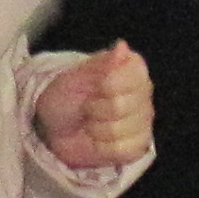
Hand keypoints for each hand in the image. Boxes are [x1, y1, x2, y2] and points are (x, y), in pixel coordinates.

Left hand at [34, 42, 151, 172]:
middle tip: (87, 107)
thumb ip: (102, 63)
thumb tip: (123, 47)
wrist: (54, 127)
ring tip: (91, 123)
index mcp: (134, 70)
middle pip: (121, 107)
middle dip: (94, 109)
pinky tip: (97, 140)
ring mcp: (143, 122)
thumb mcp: (76, 75)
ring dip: (95, 129)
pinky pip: (121, 151)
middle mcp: (144, 95)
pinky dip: (101, 147)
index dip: (107, 85)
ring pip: (118, 131)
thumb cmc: (67, 96)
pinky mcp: (137, 147)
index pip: (132, 77)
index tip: (95, 87)